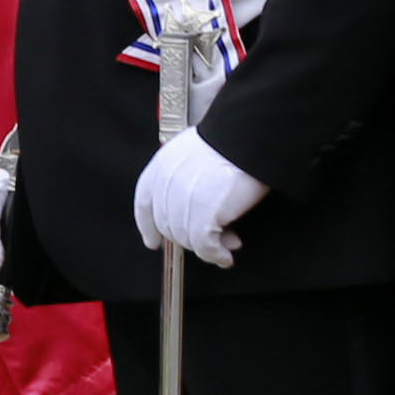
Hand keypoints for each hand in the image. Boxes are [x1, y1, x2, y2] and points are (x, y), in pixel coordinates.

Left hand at [133, 133, 267, 268]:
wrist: (250, 137)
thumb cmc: (233, 142)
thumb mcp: (198, 152)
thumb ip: (187, 176)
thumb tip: (194, 205)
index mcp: (161, 166)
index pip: (145, 203)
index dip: (148, 226)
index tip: (153, 241)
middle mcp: (166, 184)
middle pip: (168, 225)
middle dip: (190, 238)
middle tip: (217, 240)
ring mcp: (182, 200)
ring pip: (186, 238)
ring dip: (208, 247)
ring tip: (230, 244)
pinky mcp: (203, 214)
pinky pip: (204, 245)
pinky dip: (216, 255)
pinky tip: (226, 256)